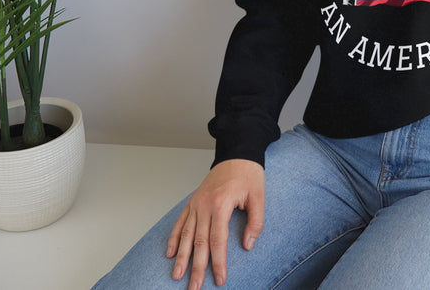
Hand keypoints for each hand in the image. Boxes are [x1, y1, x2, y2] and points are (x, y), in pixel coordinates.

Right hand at [167, 158, 264, 289]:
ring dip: (181, 257)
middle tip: (194, 288)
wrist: (237, 153)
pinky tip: (170, 253)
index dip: (218, 262)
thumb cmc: (249, 174)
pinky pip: (180, 221)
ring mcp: (196, 203)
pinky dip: (174, 238)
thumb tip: (247, 245)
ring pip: (186, 234)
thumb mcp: (259, 196)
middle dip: (196, 267)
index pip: (218, 240)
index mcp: (221, 204)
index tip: (219, 279)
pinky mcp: (193, 201)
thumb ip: (255, 222)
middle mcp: (204, 205)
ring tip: (177, 276)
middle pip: (198, 242)